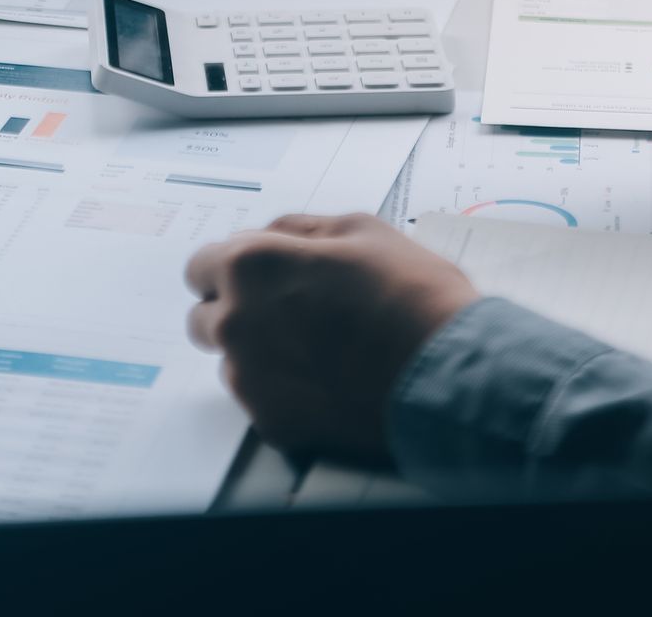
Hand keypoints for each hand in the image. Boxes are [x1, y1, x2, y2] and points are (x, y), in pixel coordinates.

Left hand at [184, 214, 476, 463]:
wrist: (451, 374)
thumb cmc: (413, 295)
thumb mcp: (363, 230)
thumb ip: (300, 229)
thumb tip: (272, 236)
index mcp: (250, 266)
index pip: (200, 266)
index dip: (233, 268)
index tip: (260, 277)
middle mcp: (235, 322)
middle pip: (205, 316)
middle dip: (236, 310)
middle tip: (287, 313)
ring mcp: (249, 378)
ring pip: (231, 360)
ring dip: (257, 352)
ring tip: (315, 350)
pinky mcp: (271, 422)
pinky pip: (259, 399)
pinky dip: (282, 390)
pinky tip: (326, 382)